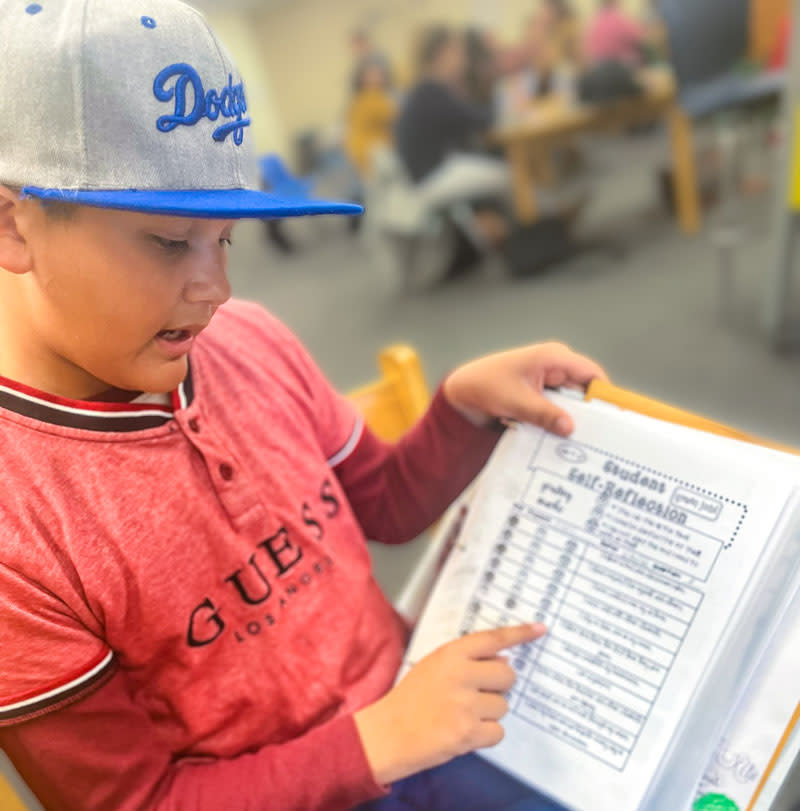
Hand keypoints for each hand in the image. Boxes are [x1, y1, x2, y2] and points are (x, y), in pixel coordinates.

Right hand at [354, 623, 545, 784]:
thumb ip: (466, 659)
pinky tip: (465, 731)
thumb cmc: (410, 698)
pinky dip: (486, 734)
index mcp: (451, 654)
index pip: (493, 639)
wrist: (388, 733)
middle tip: (479, 693)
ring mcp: (466, 705)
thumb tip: (504, 661)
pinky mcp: (468, 734)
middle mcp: (461, 675)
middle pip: (508, 675)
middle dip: (499, 685)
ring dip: (489, 712)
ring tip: (463, 714)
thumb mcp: (433, 666)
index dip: (519, 634)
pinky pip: (498, 732)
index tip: (540, 629)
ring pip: (504, 706)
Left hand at [443, 342, 606, 436]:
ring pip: (572, 404)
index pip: (592, 375)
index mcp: (554, 357)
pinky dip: (559, 423)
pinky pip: (558, 410)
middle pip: (585, 391)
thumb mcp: (516, 401)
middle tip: (601, 440)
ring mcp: (549, 383)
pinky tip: (563, 441)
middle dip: (591, 414)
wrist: (461, 392)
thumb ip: (544, 414)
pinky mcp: (541, 397)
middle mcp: (556, 367)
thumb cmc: (484, 385)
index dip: (606, 396)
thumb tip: (570, 428)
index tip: (616, 419)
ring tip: (584, 445)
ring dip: (573, 421)